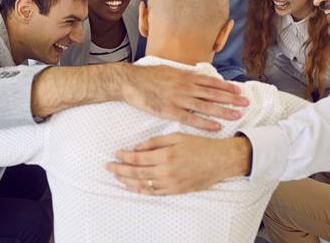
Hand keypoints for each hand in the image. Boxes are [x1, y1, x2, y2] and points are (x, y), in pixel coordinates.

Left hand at [107, 133, 251, 194]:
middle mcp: (166, 171)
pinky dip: (141, 190)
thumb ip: (155, 142)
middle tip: (109, 167)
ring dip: (128, 181)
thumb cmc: (200, 145)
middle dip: (120, 170)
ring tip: (118, 177)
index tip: (115, 154)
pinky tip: (134, 186)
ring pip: (143, 185)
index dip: (124, 157)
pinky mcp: (176, 190)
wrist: (220, 160)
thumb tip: (137, 148)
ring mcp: (171, 183)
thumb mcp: (177, 137)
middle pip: (137, 173)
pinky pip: (154, 193)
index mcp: (166, 155)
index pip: (138, 158)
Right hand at [123, 64, 248, 130]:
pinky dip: (205, 123)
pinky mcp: (170, 111)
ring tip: (237, 114)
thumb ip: (184, 75)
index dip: (226, 86)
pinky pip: (191, 118)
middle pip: (213, 93)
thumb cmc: (149, 76)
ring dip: (223, 110)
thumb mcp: (170, 70)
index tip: (239, 90)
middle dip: (231, 98)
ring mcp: (179, 99)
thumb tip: (196, 77)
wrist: (131, 81)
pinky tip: (216, 126)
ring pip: (206, 106)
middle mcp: (186, 87)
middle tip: (246, 103)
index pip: (211, 82)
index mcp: (186, 76)